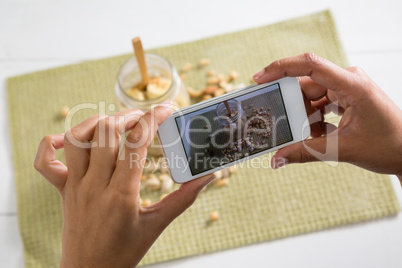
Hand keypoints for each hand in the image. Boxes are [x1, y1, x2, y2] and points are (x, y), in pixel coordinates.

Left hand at [34, 103, 214, 267]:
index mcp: (122, 194)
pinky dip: (53, 143)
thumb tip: (207, 177)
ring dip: (96, 122)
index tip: (167, 109)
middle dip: (128, 115)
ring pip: (77, 138)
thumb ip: (184, 198)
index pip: (137, 142)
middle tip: (144, 118)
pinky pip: (45, 161)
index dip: (154, 118)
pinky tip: (71, 140)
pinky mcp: (63, 189)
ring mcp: (75, 186)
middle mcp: (95, 185)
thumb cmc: (124, 251)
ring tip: (115, 124)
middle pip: (105, 132)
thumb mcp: (158, 224)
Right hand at [253, 53, 401, 179]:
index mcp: (353, 85)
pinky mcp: (346, 97)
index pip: (311, 64)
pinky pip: (319, 103)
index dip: (281, 67)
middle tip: (280, 122)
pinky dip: (313, 119)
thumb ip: (305, 153)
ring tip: (305, 134)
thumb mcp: (342, 150)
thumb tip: (276, 160)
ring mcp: (347, 88)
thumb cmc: (387, 146)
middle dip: (292, 105)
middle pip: (306, 85)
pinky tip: (318, 134)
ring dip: (304, 116)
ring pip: (311, 96)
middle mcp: (349, 81)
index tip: (259, 78)